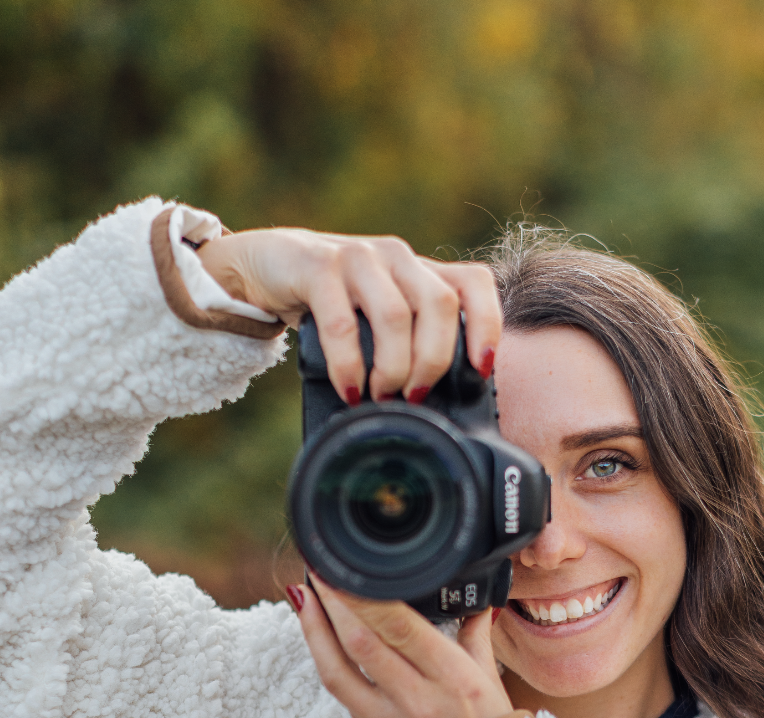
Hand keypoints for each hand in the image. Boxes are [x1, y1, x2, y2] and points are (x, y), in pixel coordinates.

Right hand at [197, 228, 500, 402]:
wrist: (266, 264)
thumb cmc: (331, 302)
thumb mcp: (377, 317)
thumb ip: (407, 341)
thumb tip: (429, 405)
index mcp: (420, 271)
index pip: (473, 283)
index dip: (487, 325)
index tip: (482, 368)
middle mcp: (397, 257)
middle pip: (439, 305)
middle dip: (432, 362)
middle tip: (415, 396)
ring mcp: (359, 258)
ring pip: (396, 315)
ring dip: (393, 367)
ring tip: (380, 396)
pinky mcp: (318, 267)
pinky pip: (342, 324)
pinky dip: (349, 366)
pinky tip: (350, 389)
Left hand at [289, 576, 512, 717]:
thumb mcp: (491, 683)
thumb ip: (476, 637)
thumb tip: (478, 602)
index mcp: (453, 679)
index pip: (401, 628)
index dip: (368, 597)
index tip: (348, 570)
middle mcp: (418, 699)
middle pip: (362, 643)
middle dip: (335, 602)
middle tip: (319, 569)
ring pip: (337, 670)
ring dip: (314, 629)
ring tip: (303, 595)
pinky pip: (340, 694)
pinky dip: (324, 659)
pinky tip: (315, 635)